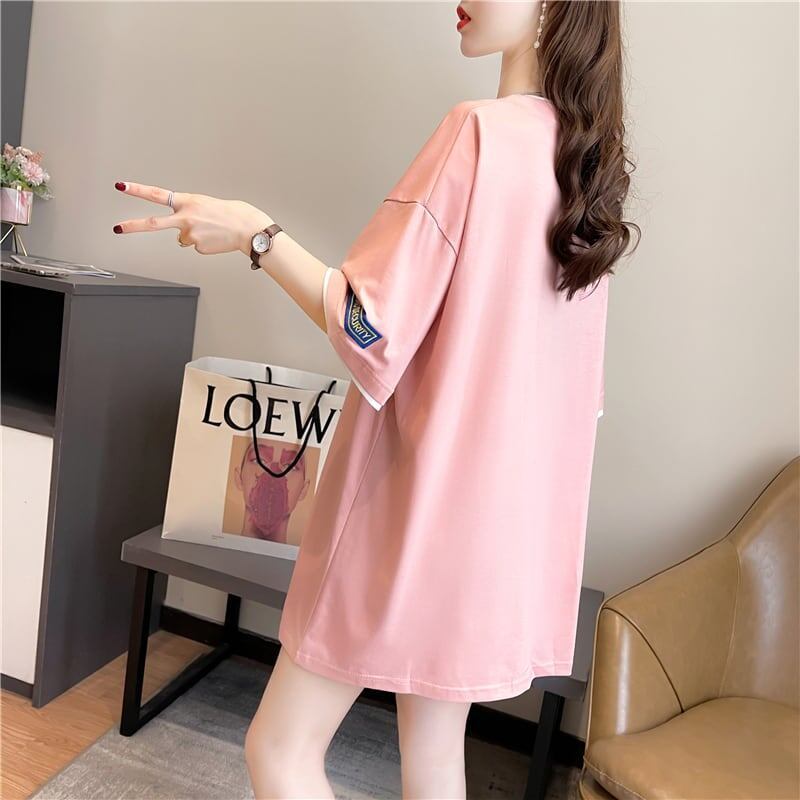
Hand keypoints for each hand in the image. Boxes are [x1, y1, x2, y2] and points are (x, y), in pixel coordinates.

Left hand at [112, 181, 272, 256]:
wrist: (248, 228)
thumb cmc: (231, 214)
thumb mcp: (206, 204)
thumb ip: (188, 212)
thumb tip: (180, 232)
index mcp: (187, 202)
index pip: (157, 194)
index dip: (137, 190)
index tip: (122, 186)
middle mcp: (185, 218)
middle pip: (154, 224)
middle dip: (133, 226)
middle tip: (117, 228)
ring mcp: (190, 235)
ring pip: (183, 238)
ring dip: (195, 235)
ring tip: (211, 230)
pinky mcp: (198, 247)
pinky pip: (195, 246)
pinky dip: (204, 243)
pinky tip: (214, 238)